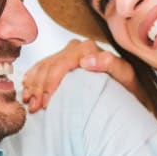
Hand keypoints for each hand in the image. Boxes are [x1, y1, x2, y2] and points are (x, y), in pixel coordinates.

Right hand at [21, 39, 137, 112]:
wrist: (129, 91)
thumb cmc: (128, 86)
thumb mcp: (125, 76)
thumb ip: (110, 64)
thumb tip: (86, 60)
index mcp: (88, 48)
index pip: (60, 64)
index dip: (50, 83)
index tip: (46, 103)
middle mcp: (77, 47)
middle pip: (49, 66)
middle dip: (38, 88)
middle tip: (34, 108)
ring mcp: (68, 53)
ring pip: (42, 67)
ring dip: (32, 85)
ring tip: (29, 103)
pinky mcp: (63, 61)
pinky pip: (41, 67)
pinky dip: (32, 79)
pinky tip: (27, 90)